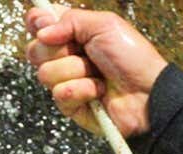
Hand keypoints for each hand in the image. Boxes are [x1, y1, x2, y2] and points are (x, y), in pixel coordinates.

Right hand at [23, 6, 167, 136]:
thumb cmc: (133, 58)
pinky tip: (99, 92)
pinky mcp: (70, 105)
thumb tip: (40, 31)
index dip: (37, 23)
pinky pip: (59, 94)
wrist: (148, 93)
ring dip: (77, 71)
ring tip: (98, 74)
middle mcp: (66, 55)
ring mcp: (66, 81)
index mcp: (73, 32)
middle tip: (85, 52)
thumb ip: (70, 19)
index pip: (38, 23)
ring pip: (45, 73)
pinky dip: (82, 90)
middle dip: (60, 50)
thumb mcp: (105, 25)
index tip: (46, 26)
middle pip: (34, 49)